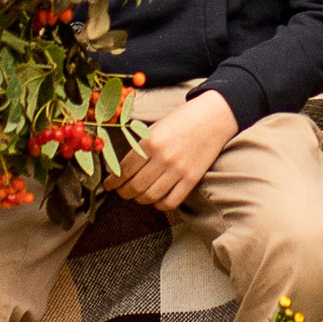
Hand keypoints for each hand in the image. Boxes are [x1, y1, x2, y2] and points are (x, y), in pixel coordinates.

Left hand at [117, 90, 237, 211]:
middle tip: (121, 192)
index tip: (109, 186)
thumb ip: (141, 146)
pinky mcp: (192, 179)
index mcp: (151, 141)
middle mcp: (163, 157)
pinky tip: (156, 200)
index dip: (113, 182)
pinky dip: (160, 205)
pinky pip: (172, 201)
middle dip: (124, 193)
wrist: (213, 116)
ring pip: (151, 196)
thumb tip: (122, 167)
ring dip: (140, 200)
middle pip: (136, 186)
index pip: (125, 170)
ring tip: (137, 196)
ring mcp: (179, 170)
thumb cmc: (182, 119)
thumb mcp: (156, 127)